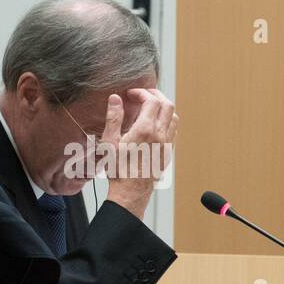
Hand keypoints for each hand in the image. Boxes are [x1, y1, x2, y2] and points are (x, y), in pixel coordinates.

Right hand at [103, 88, 177, 218]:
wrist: (131, 191)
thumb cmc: (119, 169)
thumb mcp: (110, 142)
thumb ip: (113, 118)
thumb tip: (115, 99)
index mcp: (145, 130)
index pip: (152, 101)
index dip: (142, 92)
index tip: (131, 94)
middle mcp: (160, 136)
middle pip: (168, 105)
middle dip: (156, 95)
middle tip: (143, 95)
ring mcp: (167, 144)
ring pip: (174, 117)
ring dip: (163, 108)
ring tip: (149, 107)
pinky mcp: (168, 152)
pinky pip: (173, 131)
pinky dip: (166, 121)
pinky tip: (154, 123)